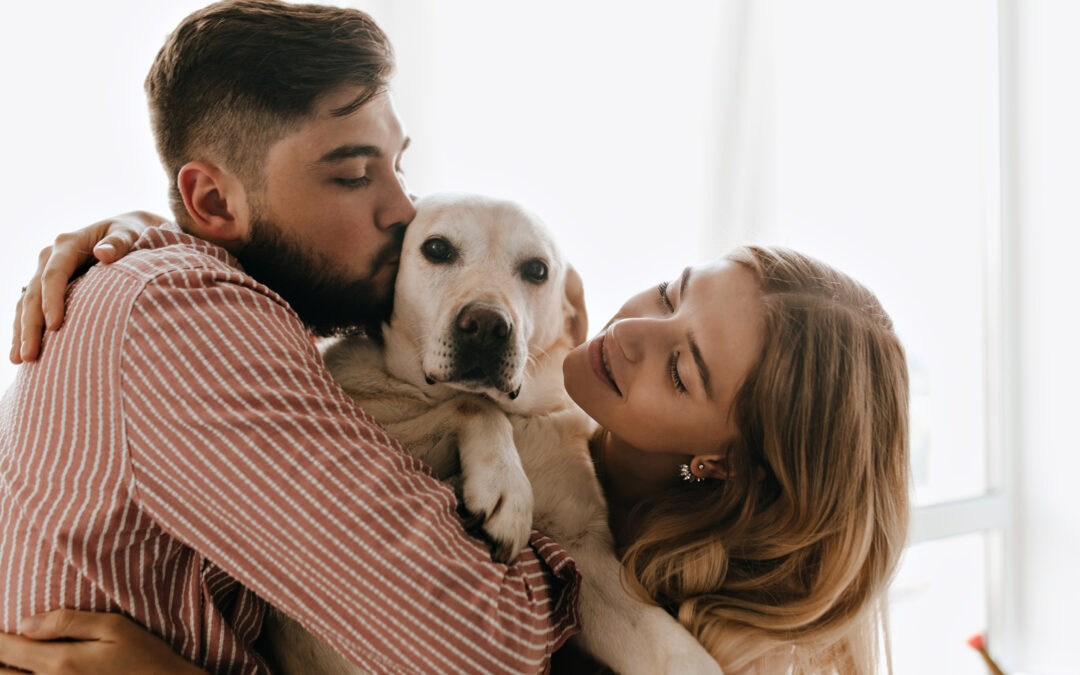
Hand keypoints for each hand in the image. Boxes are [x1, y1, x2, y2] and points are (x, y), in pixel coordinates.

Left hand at [0, 609, 204, 674]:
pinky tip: (25, 673)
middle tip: (0, 645)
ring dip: (6, 672)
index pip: (9, 648)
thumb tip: (24, 622)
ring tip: (7, 661)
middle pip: (3, 674)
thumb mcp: (114, 627)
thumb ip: (68, 621)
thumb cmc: (144, 656)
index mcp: (61, 662)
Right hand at [10, 211, 163, 363]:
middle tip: (30, 355)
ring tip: (19, 360)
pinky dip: (27, 329)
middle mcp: (51, 257)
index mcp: (68, 244)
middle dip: (30, 325)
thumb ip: (120, 243)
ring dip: (22, 331)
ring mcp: (47, 272)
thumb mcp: (130, 233)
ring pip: (27, 303)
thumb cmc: (133, 233)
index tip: (55, 326)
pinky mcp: (49, 287)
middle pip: (34, 293)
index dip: (52, 299)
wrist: (129, 231)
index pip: (54, 274)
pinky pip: (32, 308)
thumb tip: (103, 254)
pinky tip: (23, 353)